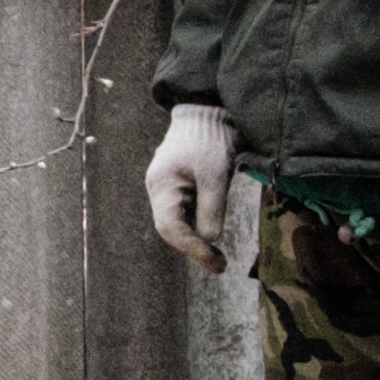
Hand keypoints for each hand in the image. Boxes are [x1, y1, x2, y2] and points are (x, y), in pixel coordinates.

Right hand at [143, 104, 240, 273]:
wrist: (206, 113)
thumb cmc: (209, 140)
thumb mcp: (216, 174)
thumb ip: (211, 208)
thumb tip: (210, 239)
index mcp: (162, 186)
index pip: (170, 228)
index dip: (192, 248)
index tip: (217, 261)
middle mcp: (159, 190)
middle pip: (171, 229)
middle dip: (194, 249)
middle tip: (220, 265)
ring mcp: (166, 188)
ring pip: (177, 223)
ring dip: (195, 240)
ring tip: (217, 255)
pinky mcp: (178, 185)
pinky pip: (184, 213)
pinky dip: (196, 226)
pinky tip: (210, 234)